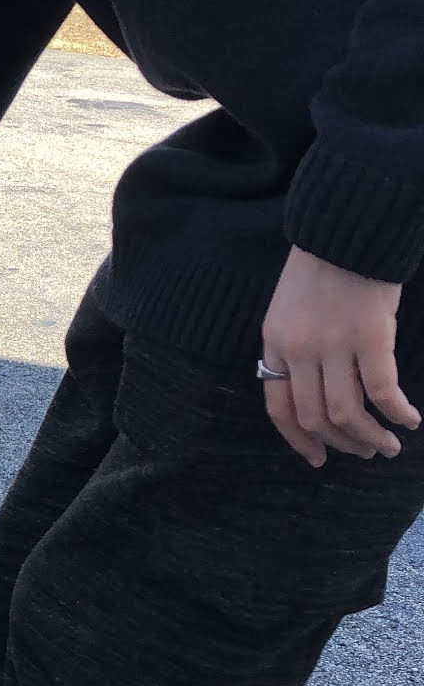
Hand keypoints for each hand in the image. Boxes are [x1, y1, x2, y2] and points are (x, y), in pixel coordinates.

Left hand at [260, 246, 419, 466]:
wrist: (348, 227)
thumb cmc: (323, 266)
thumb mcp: (287, 310)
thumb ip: (293, 348)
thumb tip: (307, 388)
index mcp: (275, 344)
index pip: (279, 409)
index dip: (299, 440)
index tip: (317, 458)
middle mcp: (299, 350)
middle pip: (314, 417)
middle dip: (341, 444)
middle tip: (365, 452)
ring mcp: (333, 345)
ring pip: (346, 413)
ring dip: (370, 437)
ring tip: (389, 446)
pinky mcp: (370, 337)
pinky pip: (381, 391)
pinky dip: (397, 412)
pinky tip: (410, 419)